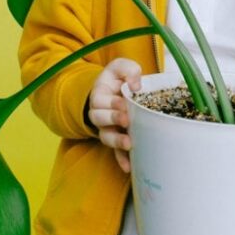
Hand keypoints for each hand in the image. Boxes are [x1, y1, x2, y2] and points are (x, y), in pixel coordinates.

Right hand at [87, 58, 140, 172]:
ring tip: (128, 143)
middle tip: (126, 120)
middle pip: (99, 119)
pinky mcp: (116, 139)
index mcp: (100, 94)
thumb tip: (135, 85)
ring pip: (106, 137)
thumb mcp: (121, 67)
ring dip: (116, 141)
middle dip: (112, 119)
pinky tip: (129, 167)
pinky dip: (121, 160)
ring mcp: (107, 128)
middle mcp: (99, 113)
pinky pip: (115, 152)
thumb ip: (128, 69)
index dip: (111, 102)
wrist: (116, 91)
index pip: (100, 100)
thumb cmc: (119, 79)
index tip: (124, 102)